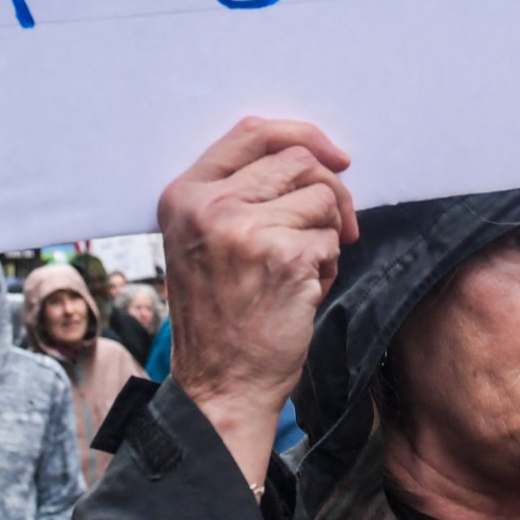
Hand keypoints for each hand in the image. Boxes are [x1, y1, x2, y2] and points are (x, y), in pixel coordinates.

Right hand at [159, 118, 357, 486]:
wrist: (220, 386)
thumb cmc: (219, 316)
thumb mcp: (202, 241)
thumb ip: (237, 194)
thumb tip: (311, 156)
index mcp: (183, 194)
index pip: (252, 132)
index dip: (303, 135)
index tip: (335, 158)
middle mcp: (209, 206)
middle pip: (297, 161)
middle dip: (329, 191)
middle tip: (336, 227)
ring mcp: (245, 229)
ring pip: (321, 198)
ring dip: (325, 235)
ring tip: (298, 272)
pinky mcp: (284, 257)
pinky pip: (330, 241)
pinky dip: (328, 268)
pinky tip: (302, 294)